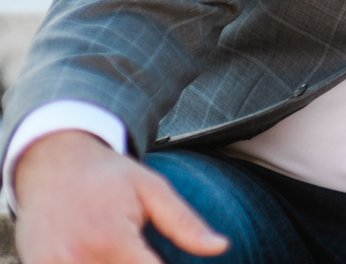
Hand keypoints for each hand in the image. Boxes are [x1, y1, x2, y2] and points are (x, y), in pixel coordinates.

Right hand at [13, 130, 227, 262]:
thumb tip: (222, 247)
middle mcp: (76, 260)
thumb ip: (185, 223)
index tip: (169, 258)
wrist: (50, 164)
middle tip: (143, 249)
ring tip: (126, 250)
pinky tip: (101, 254)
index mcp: (110, 239)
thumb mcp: (152, 189)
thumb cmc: (108, 177)